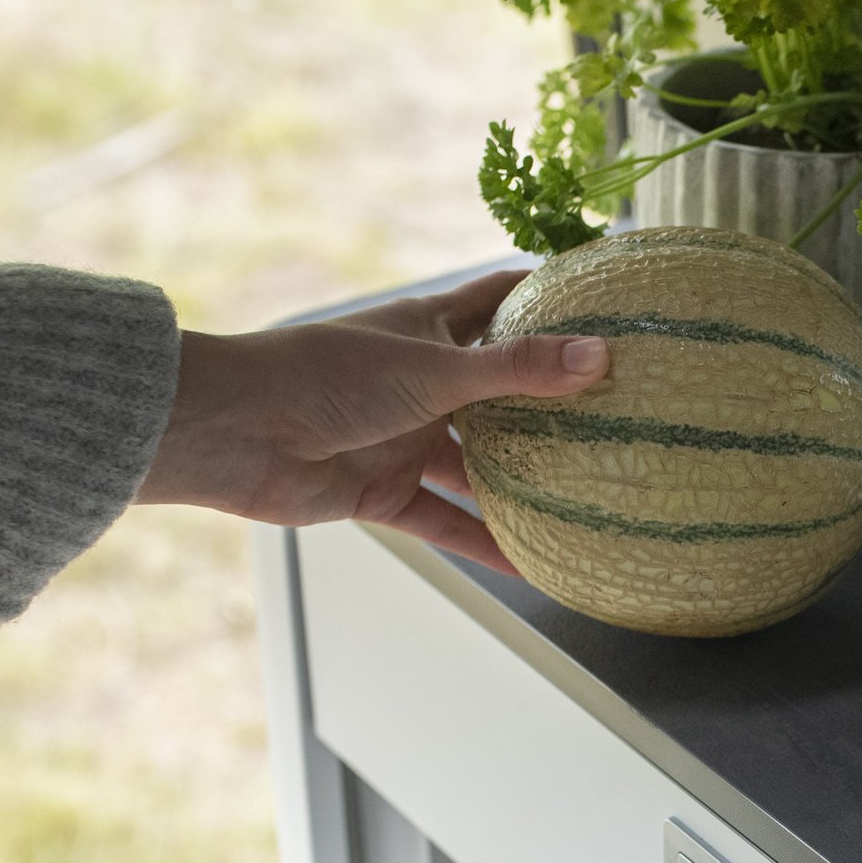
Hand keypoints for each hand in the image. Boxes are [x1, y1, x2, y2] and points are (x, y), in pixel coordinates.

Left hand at [134, 270, 607, 572]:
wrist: (238, 433)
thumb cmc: (324, 376)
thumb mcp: (434, 369)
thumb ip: (517, 370)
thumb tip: (600, 357)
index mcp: (428, 330)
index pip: (498, 299)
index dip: (547, 296)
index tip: (605, 301)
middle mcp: (422, 382)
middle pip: (500, 391)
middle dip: (552, 403)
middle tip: (623, 414)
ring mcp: (404, 439)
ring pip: (478, 464)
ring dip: (525, 481)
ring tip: (590, 496)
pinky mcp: (384, 492)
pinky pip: (447, 522)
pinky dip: (484, 543)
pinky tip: (533, 566)